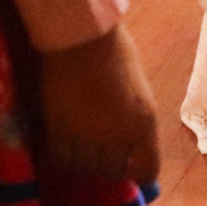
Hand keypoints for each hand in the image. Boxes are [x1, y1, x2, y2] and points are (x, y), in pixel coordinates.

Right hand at [39, 25, 160, 183]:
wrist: (81, 34)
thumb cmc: (116, 51)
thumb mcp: (139, 89)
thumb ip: (135, 119)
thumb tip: (127, 144)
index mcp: (144, 120)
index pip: (147, 169)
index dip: (137, 171)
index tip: (128, 164)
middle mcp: (118, 133)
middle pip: (112, 171)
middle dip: (107, 165)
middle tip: (99, 151)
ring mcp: (87, 133)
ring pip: (85, 168)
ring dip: (83, 161)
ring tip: (80, 144)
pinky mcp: (59, 128)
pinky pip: (61, 157)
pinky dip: (62, 155)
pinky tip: (64, 142)